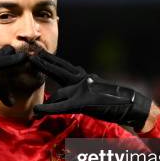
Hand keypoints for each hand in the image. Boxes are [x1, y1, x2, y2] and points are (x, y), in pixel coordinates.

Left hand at [29, 51, 151, 130]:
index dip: (49, 63)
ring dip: (45, 67)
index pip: (62, 69)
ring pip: (61, 75)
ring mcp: (83, 87)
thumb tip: (56, 101)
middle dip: (44, 59)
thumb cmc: (110, 104)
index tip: (37, 55)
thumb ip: (73, 97)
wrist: (129, 106)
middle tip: (30, 50)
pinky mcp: (83, 101)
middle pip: (59, 67)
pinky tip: (38, 110)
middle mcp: (82, 80)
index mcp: (82, 79)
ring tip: (32, 60)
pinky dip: (49, 107)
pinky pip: (63, 105)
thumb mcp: (88, 100)